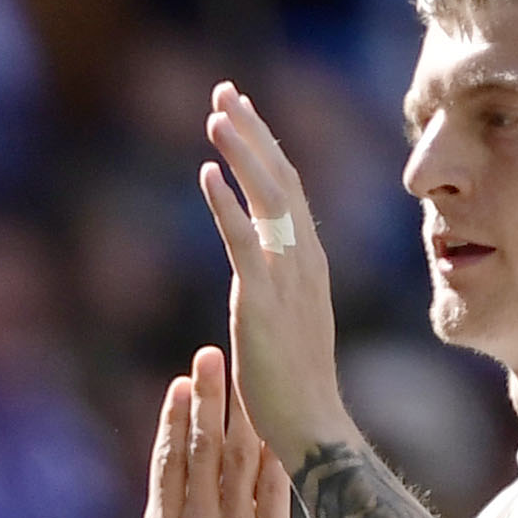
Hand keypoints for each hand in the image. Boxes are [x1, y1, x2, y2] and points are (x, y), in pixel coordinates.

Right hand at [42, 348, 295, 517]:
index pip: (166, 461)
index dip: (172, 419)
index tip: (179, 384)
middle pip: (203, 446)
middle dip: (207, 396)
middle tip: (211, 354)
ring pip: (240, 457)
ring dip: (242, 411)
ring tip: (245, 371)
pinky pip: (275, 485)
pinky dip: (276, 450)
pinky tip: (279, 418)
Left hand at [195, 83, 359, 469]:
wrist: (311, 427)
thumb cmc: (294, 385)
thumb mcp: (288, 321)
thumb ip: (277, 287)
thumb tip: (259, 270)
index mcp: (309, 262)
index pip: (290, 189)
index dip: (267, 147)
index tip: (243, 113)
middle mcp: (304, 259)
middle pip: (281, 178)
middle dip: (253, 132)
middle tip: (226, 91)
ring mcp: (287, 277)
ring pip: (268, 198)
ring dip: (243, 152)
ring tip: (217, 114)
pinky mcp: (262, 301)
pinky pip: (244, 241)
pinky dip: (227, 203)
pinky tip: (207, 172)